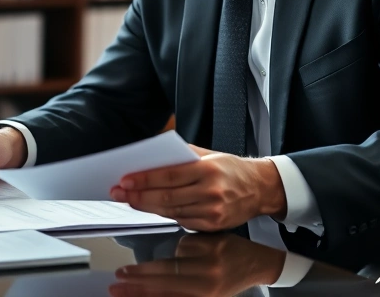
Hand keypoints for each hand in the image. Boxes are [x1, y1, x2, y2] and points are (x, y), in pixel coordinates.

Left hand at [109, 144, 285, 231]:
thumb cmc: (231, 168)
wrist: (260, 188)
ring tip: (129, 200)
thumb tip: (151, 156)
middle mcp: (211, 192)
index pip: (169, 175)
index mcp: (208, 170)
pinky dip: (165, 215)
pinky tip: (152, 208)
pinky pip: (182, 221)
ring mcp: (212, 211)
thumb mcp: (209, 154)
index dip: (144, 179)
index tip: (125, 180)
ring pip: (171, 211)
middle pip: (166, 196)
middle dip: (138, 196)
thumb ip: (182, 155)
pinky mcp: (213, 225)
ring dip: (147, 207)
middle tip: (119, 192)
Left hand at [109, 233, 286, 296]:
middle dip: (137, 284)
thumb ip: (186, 246)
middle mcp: (208, 278)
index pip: (169, 265)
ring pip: (169, 295)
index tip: (124, 271)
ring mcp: (209, 294)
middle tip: (117, 284)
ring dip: (143, 295)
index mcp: (208, 257)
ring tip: (123, 294)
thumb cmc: (232, 248)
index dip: (143, 270)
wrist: (257, 264)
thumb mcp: (209, 239)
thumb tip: (162, 257)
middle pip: (166, 283)